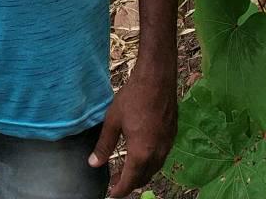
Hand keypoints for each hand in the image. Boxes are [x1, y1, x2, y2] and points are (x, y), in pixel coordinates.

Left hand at [88, 62, 177, 197]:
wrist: (157, 78)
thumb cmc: (133, 97)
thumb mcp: (113, 121)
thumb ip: (104, 145)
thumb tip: (93, 164)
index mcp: (141, 153)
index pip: (130, 181)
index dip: (119, 190)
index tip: (111, 194)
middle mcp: (157, 153)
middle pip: (144, 178)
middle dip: (130, 183)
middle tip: (116, 181)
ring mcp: (167, 145)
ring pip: (154, 169)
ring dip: (141, 173)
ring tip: (127, 169)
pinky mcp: (172, 135)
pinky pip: (161, 157)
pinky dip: (150, 162)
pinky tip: (142, 154)